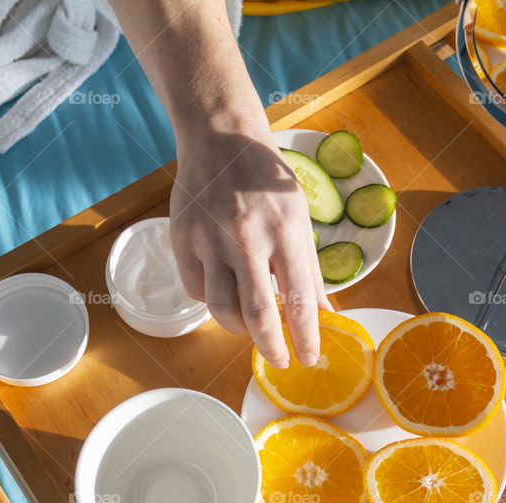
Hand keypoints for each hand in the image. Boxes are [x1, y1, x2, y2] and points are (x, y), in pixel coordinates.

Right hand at [170, 124, 331, 367]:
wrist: (221, 138)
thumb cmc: (266, 178)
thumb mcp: (300, 217)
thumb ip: (309, 267)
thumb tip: (323, 311)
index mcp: (284, 232)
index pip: (299, 300)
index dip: (306, 337)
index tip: (309, 358)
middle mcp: (246, 239)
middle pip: (257, 314)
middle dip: (272, 347)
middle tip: (279, 360)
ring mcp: (209, 240)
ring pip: (221, 309)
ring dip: (239, 329)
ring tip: (251, 329)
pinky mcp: (182, 239)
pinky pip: (196, 289)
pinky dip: (213, 302)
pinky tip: (225, 295)